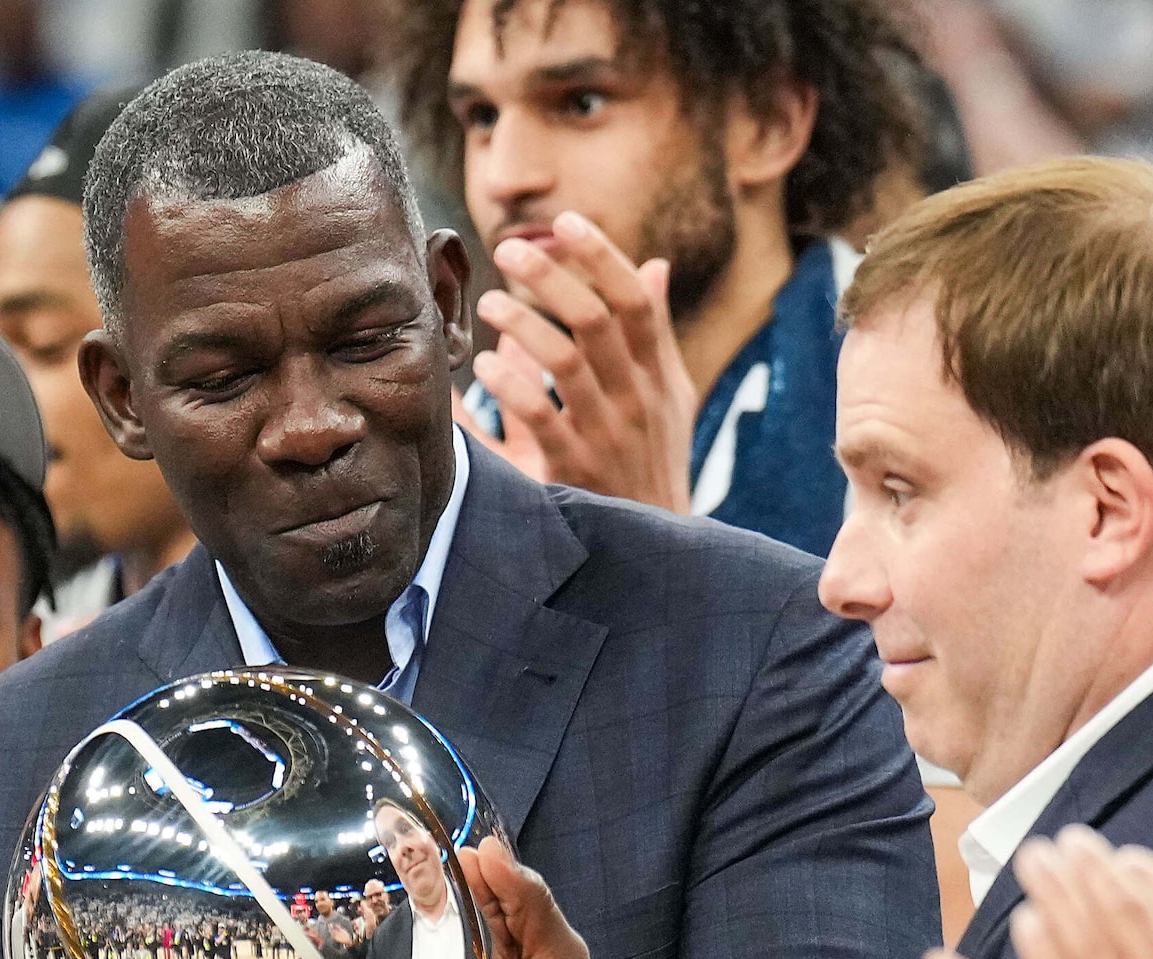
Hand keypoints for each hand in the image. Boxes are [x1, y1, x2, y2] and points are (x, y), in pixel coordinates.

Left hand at [467, 213, 697, 511]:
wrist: (651, 542)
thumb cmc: (652, 461)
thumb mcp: (669, 397)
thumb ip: (657, 333)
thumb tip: (656, 266)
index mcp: (659, 374)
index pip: (636, 299)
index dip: (602, 255)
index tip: (566, 222)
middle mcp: (637, 398)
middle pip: (595, 319)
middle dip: (550, 277)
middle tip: (508, 250)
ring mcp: (607, 433)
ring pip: (566, 362)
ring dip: (522, 325)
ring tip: (489, 303)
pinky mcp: (574, 468)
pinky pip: (539, 416)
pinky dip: (509, 385)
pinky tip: (483, 366)